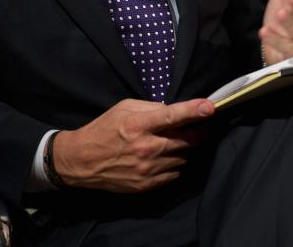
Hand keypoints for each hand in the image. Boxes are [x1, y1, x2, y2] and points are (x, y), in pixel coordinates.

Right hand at [52, 97, 214, 192]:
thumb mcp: (123, 108)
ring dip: (185, 149)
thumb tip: (172, 111)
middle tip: (205, 126)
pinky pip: (175, 174)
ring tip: (177, 142)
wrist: (82, 162)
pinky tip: (165, 157)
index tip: (210, 107)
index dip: (193, 111)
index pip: (172, 116)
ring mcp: (148, 169)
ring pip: (183, 158)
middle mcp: (146, 148)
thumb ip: (149, 107)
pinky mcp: (147, 185)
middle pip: (186, 141)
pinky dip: (175, 164)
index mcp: (138, 125)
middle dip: (200, 132)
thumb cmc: (103, 129)